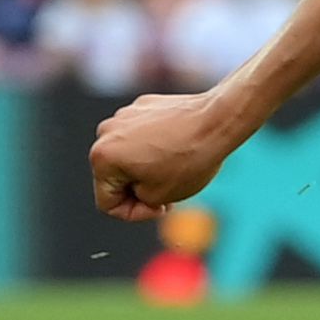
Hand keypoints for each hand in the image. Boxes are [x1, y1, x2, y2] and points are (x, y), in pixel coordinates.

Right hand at [91, 90, 248, 221]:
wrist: (218, 121)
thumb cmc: (190, 159)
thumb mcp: (159, 197)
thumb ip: (136, 199)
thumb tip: (133, 186)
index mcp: (102, 158)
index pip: (108, 202)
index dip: (135, 213)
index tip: (160, 207)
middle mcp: (106, 133)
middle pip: (116, 177)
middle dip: (140, 188)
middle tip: (170, 190)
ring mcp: (123, 115)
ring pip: (129, 155)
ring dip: (147, 166)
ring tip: (176, 165)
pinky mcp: (142, 106)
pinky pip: (143, 136)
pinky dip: (156, 146)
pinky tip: (179, 146)